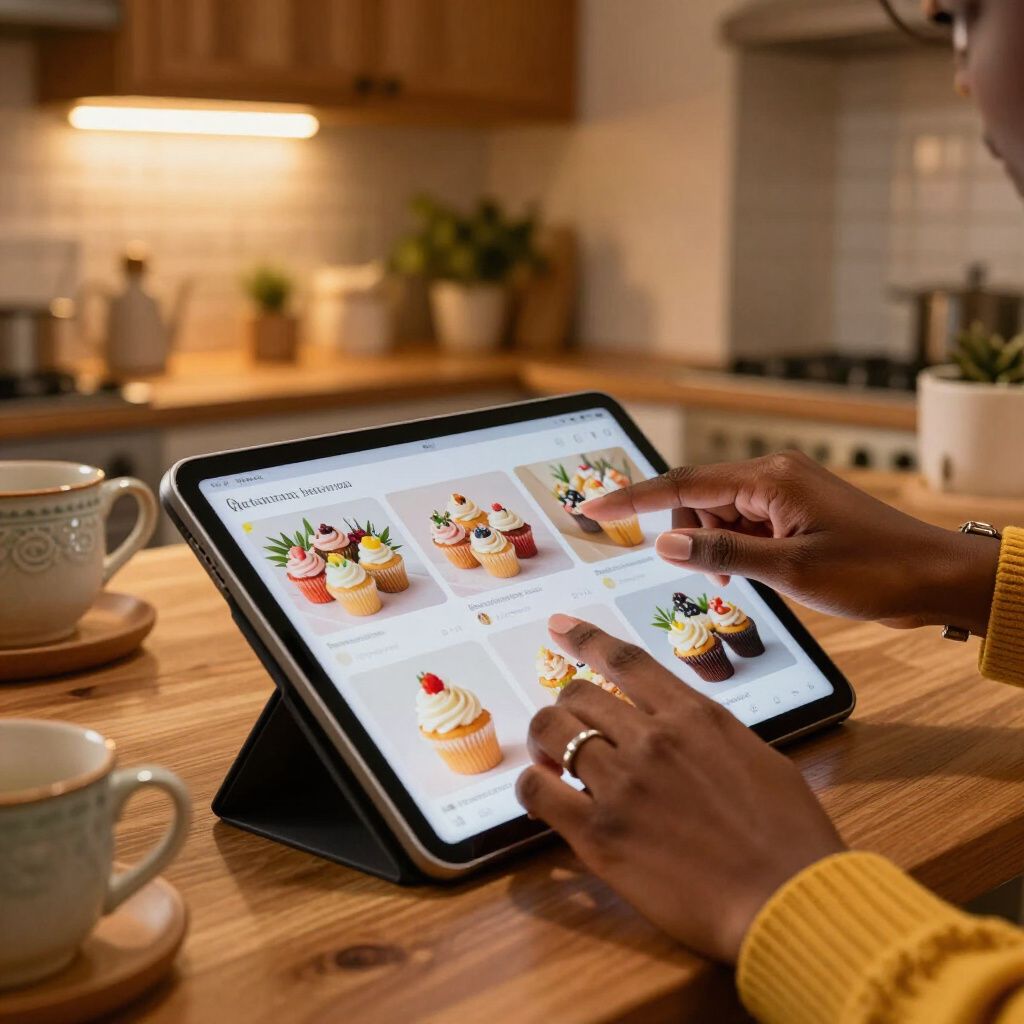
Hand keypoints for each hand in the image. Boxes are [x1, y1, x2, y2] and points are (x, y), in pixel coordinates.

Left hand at [516, 615, 843, 962]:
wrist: (789, 899)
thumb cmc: (788, 836)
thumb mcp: (757, 758)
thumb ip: (708, 736)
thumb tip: (680, 731)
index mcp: (693, 716)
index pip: (624, 660)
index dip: (584, 638)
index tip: (558, 628)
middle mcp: (652, 738)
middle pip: (578, 694)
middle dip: (568, 710)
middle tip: (572, 736)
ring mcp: (621, 783)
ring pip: (551, 731)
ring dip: (546, 742)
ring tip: (555, 764)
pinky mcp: (598, 833)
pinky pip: (537, 790)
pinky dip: (533, 786)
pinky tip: (545, 797)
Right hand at [580, 451, 999, 634]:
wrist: (936, 579)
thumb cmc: (874, 571)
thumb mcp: (790, 570)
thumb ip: (721, 553)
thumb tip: (664, 543)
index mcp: (770, 479)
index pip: (682, 484)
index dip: (632, 499)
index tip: (591, 509)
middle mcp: (774, 476)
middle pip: (699, 500)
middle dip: (692, 537)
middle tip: (720, 576)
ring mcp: (786, 493)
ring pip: (721, 517)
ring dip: (718, 548)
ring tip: (749, 578)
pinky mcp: (795, 513)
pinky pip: (746, 527)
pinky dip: (740, 550)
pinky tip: (762, 572)